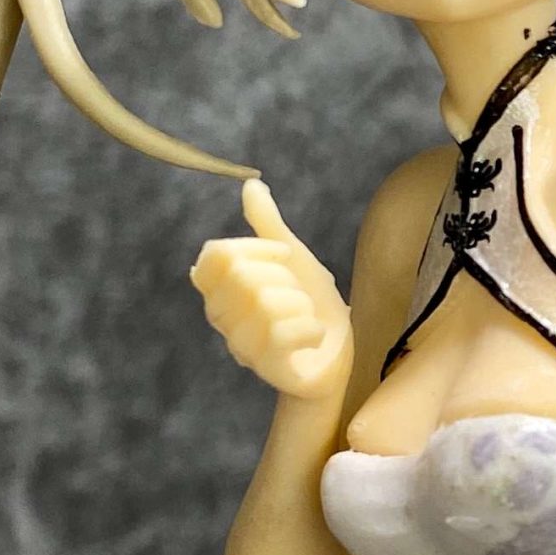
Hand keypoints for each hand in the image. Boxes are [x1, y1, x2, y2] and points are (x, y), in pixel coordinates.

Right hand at [190, 180, 354, 401]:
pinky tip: (313, 336)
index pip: (217, 255)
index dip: (256, 248)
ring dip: (301, 306)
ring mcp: (241, 347)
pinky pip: (283, 334)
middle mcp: (222, 318)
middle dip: (286, 280)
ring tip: (305, 318)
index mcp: (220, 288)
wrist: (338, 351)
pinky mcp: (266, 369)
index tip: (283, 257)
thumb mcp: (293, 258)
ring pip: (265, 303)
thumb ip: (268, 224)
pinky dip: (310, 329)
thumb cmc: (310, 304)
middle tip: (299, 296)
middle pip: (244, 276)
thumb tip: (251, 184)